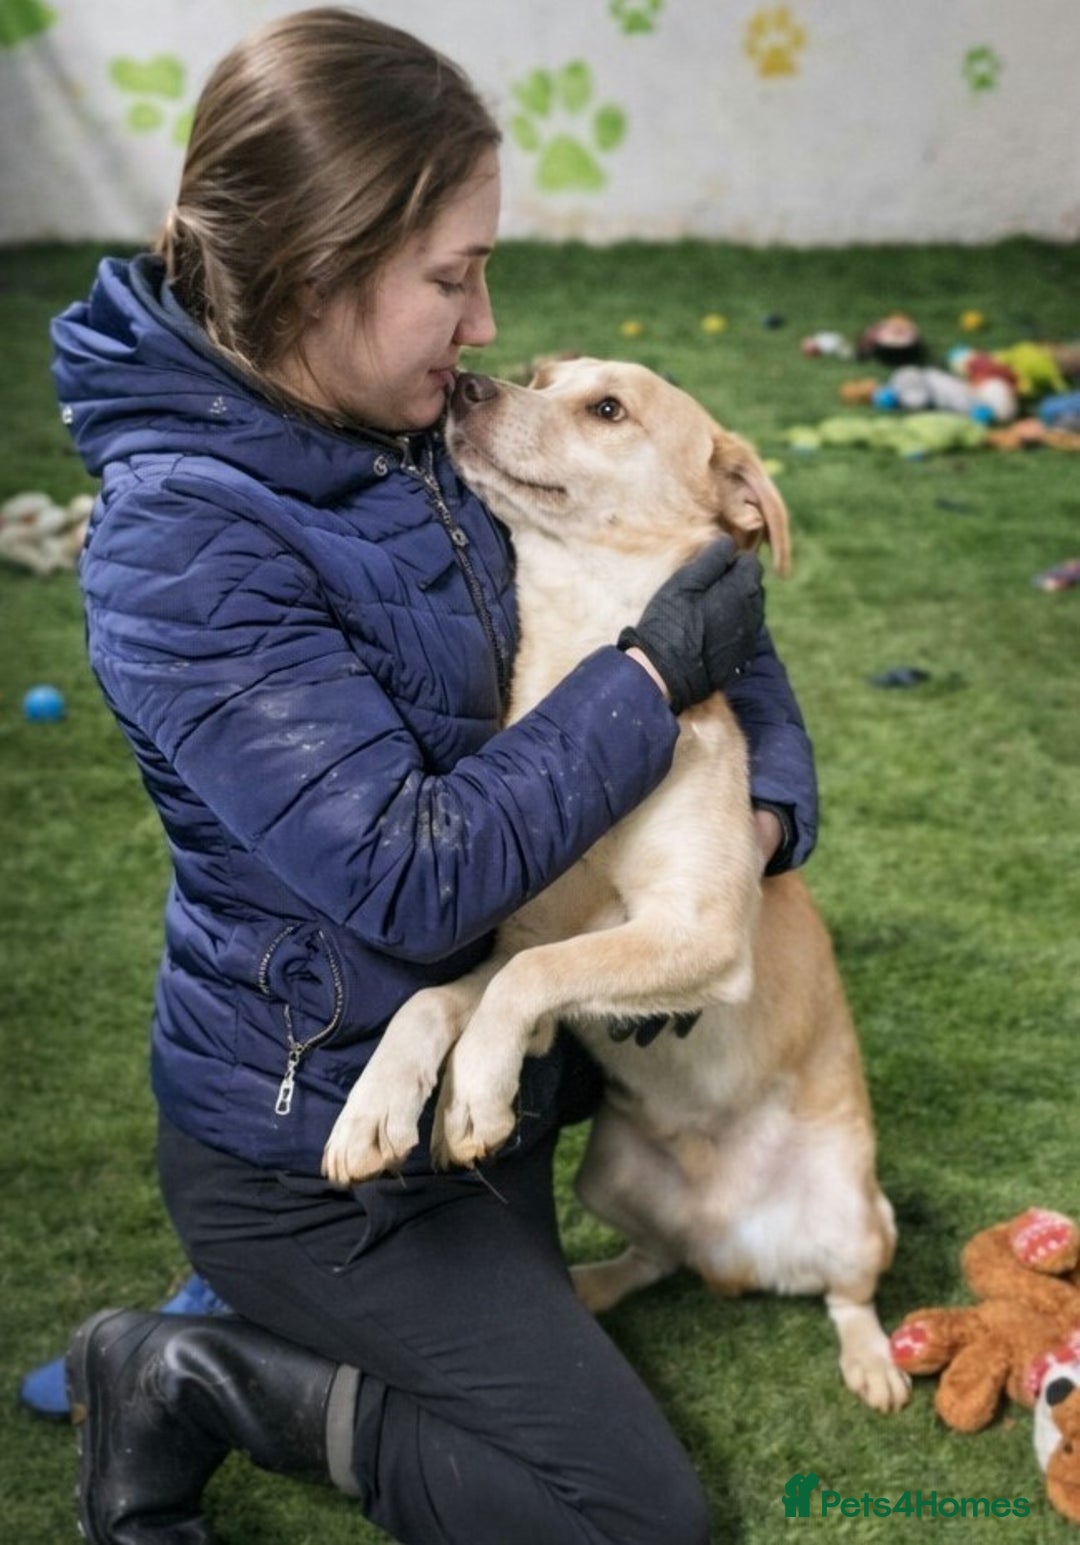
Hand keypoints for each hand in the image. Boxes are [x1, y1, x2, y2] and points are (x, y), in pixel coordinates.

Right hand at [618, 537, 763, 713]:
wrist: (665, 673)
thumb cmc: (672, 623)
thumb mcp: (685, 583)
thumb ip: (711, 559)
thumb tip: (728, 542)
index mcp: (743, 590)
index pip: (751, 562)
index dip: (731, 560)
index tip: (709, 567)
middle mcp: (753, 613)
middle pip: (753, 585)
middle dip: (735, 581)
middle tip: (705, 587)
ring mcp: (748, 637)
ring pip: (750, 609)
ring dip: (734, 603)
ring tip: (705, 608)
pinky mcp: (740, 657)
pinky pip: (743, 631)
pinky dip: (731, 625)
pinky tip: (708, 630)